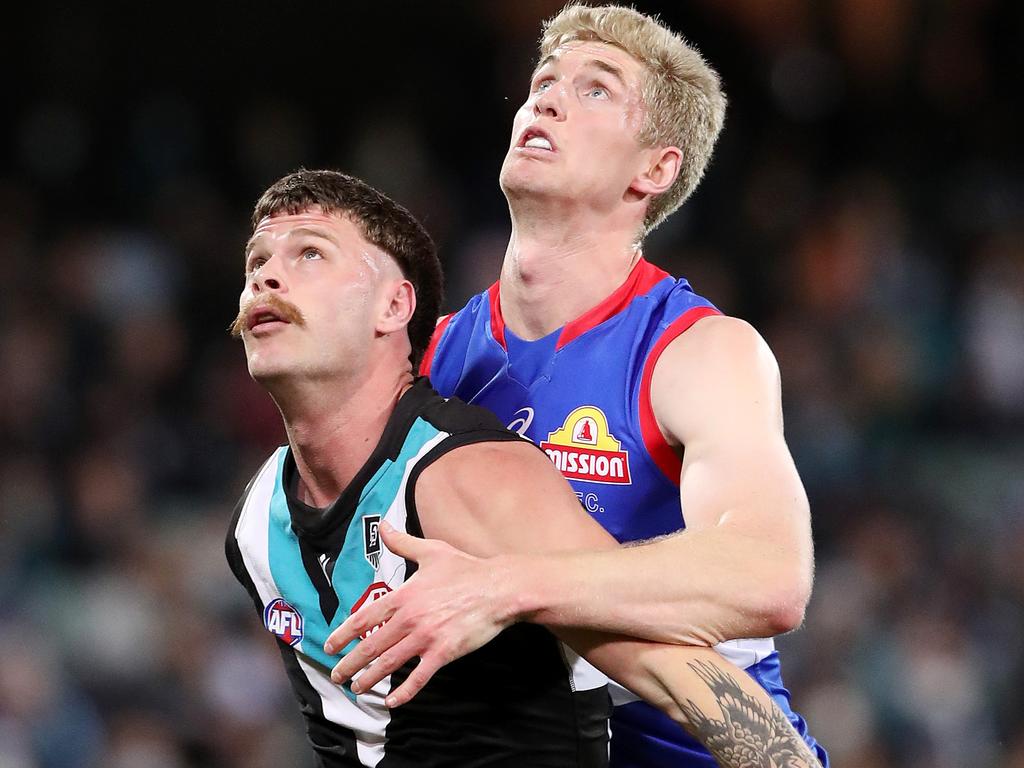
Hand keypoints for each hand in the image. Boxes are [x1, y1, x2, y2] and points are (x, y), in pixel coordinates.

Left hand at [324, 522, 517, 706]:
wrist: (499, 589)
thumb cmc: (466, 569)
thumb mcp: (431, 551)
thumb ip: (402, 543)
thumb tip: (383, 526)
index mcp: (404, 596)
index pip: (364, 618)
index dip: (343, 635)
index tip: (330, 646)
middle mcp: (410, 618)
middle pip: (371, 646)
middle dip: (350, 664)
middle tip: (337, 676)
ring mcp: (426, 637)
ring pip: (390, 664)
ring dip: (369, 679)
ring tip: (357, 688)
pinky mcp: (444, 652)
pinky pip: (419, 677)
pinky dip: (404, 692)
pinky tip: (392, 701)